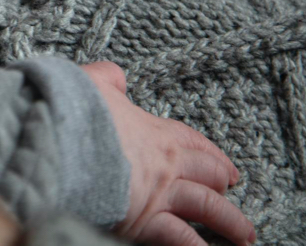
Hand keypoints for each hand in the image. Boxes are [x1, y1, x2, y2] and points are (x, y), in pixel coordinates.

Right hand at [81, 62, 255, 245]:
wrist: (60, 139)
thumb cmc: (74, 111)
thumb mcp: (91, 82)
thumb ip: (107, 78)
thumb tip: (115, 76)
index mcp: (154, 131)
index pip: (192, 142)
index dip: (211, 153)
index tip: (225, 166)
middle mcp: (165, 163)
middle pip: (208, 174)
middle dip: (222, 184)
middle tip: (231, 190)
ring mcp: (159, 193)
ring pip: (207, 208)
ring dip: (229, 221)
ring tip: (244, 235)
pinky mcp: (145, 220)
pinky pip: (180, 238)